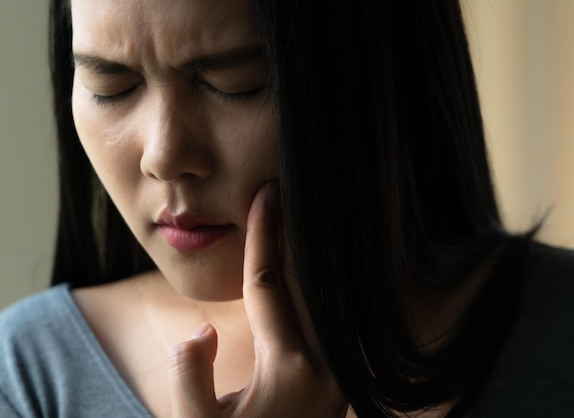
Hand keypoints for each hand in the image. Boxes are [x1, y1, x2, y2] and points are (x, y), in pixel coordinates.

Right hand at [168, 182, 347, 416]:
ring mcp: (342, 371)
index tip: (267, 194)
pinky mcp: (341, 379)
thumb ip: (189, 374)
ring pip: (327, 297)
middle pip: (313, 279)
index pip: (272, 283)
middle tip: (297, 191)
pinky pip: (331, 318)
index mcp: (292, 366)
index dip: (265, 235)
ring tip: (305, 218)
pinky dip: (320, 287)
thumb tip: (202, 328)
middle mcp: (328, 363)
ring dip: (315, 257)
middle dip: (303, 233)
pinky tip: (314, 269)